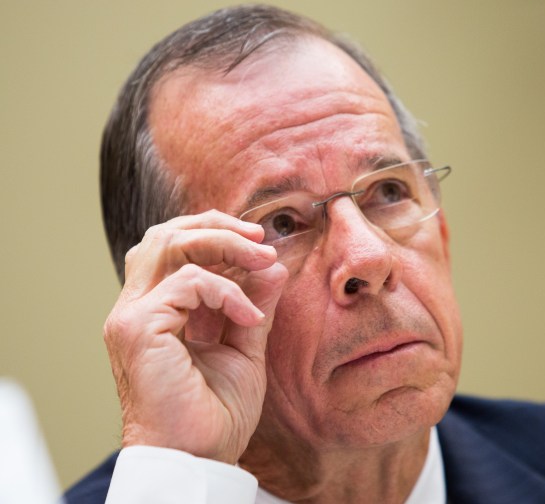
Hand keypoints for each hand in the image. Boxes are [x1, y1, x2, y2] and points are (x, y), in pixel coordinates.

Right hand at [103, 210, 286, 463]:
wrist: (199, 457)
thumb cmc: (215, 413)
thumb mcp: (244, 348)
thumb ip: (253, 305)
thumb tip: (273, 266)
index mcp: (155, 310)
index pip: (173, 247)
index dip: (216, 234)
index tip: (261, 244)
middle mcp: (135, 307)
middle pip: (166, 235)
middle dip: (218, 227)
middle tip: (261, 240)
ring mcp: (131, 316)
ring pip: (170, 245)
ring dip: (224, 244)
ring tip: (263, 260)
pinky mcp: (137, 328)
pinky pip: (188, 283)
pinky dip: (226, 290)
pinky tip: (249, 316)